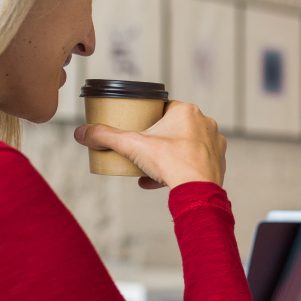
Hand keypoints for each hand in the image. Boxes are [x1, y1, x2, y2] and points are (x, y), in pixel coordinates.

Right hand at [74, 101, 226, 189]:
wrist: (197, 192)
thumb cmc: (170, 163)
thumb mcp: (132, 146)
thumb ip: (105, 137)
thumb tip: (81, 133)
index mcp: (187, 111)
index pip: (164, 108)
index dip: (150, 118)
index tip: (139, 128)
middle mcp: (206, 123)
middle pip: (175, 128)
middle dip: (158, 139)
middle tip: (143, 150)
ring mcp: (215, 144)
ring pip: (186, 147)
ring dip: (169, 156)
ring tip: (150, 168)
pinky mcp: (218, 163)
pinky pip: (196, 163)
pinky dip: (180, 170)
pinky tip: (163, 181)